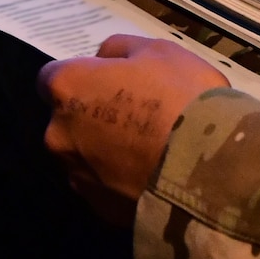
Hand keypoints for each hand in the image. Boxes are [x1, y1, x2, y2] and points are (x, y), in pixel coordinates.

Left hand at [38, 34, 227, 224]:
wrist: (207, 167)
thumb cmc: (180, 95)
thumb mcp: (157, 50)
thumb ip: (119, 49)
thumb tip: (103, 59)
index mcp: (67, 88)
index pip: (52, 77)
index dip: (83, 77)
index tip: (112, 80)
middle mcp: (59, 134)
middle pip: (67, 120)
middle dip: (92, 115)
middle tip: (136, 114)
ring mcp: (77, 175)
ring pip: (84, 155)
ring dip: (105, 149)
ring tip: (149, 148)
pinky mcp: (98, 209)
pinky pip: (104, 186)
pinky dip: (120, 179)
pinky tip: (152, 173)